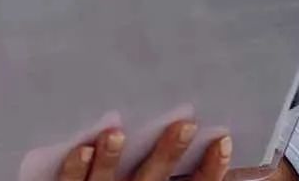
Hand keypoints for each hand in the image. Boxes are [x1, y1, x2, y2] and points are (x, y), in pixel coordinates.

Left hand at [55, 121, 232, 180]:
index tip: (223, 140)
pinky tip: (81, 148)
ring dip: (110, 158)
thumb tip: (206, 131)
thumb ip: (176, 167)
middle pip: (153, 178)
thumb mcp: (157, 178)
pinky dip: (75, 168)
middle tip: (183, 124)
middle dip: (168, 152)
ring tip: (116, 133)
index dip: (211, 169)